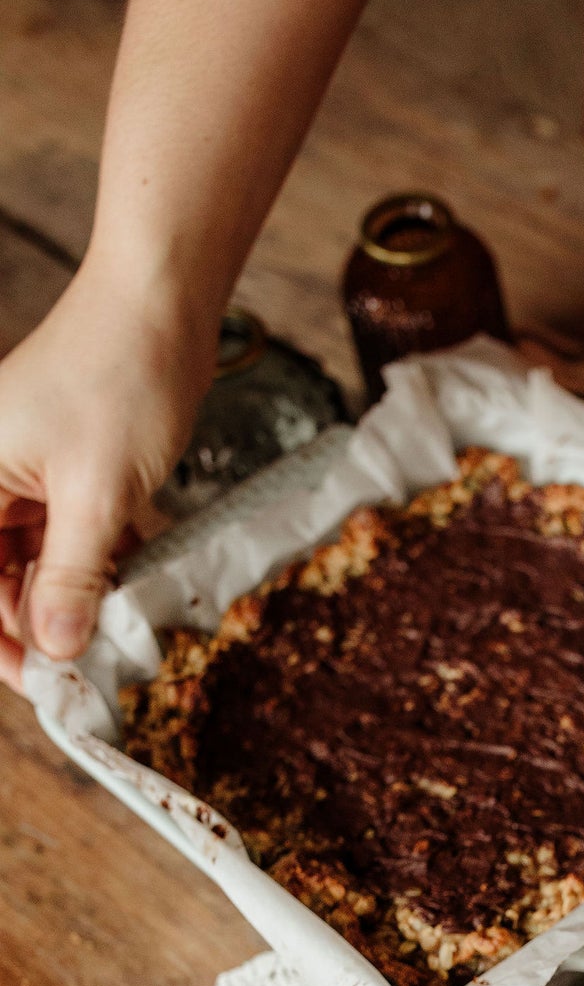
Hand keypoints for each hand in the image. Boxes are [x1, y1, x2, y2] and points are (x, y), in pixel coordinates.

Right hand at [0, 263, 211, 689]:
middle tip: (86, 671)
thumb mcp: (99, 494)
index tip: (36, 684)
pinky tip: (124, 591)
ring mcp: (21, 471)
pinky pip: (64, 535)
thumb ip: (73, 577)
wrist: (160, 301)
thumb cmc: (121, 377)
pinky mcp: (61, 469)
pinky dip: (92, 567)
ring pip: (31, 561)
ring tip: (111, 639)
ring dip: (69, 600)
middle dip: (37, 624)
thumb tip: (56, 650)